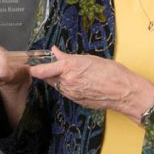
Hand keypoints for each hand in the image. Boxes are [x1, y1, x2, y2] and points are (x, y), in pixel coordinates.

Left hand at [29, 46, 153, 123]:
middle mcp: (67, 81)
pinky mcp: (76, 101)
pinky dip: (69, 87)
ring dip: (60, 79)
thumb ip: (68, 57)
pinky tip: (81, 82)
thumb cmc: (111, 72)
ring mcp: (71, 93)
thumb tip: (56, 52)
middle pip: (49, 78)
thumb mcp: (89, 58)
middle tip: (56, 65)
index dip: (34, 69)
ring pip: (58, 85)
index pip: (43, 70)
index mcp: (69, 67)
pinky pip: (67, 92)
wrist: (123, 92)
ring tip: (76, 73)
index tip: (29, 67)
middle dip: (50, 72)